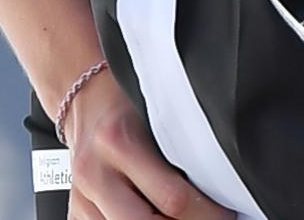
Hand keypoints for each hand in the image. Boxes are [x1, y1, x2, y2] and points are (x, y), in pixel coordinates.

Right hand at [67, 67, 234, 219]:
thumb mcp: (155, 110)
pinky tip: (154, 213)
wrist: (84, 97)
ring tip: (185, 215)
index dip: (207, 213)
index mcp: (118, 141)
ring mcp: (82, 198)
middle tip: (210, 219)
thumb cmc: (123, 98)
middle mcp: (96, 174)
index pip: (172, 199)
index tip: (225, 212)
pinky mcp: (78, 212)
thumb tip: (216, 183)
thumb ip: (180, 146)